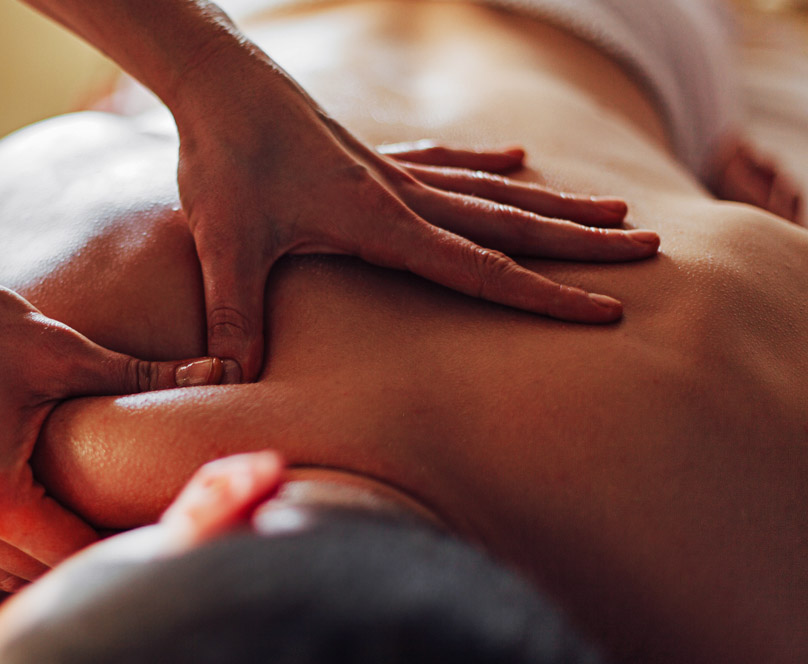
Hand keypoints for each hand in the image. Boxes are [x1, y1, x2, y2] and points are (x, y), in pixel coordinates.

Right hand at [0, 270, 222, 593]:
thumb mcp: (60, 350)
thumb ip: (144, 374)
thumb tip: (226, 371)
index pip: (76, 553)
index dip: (125, 543)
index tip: (159, 524)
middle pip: (36, 575)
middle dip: (89, 557)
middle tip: (133, 528)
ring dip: (39, 564)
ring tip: (84, 532)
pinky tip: (19, 536)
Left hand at [174, 78, 659, 381]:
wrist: (217, 79)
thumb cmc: (221, 160)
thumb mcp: (226, 245)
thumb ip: (237, 314)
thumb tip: (234, 379)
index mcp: (382, 221)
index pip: (481, 269)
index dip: (545, 296)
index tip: (607, 311)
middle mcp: (401, 192)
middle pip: (509, 223)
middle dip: (580, 244)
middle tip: (650, 249)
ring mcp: (390, 169)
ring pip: (490, 190)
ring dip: (551, 204)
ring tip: (612, 210)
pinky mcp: (369, 154)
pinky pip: (444, 159)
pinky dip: (484, 163)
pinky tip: (515, 157)